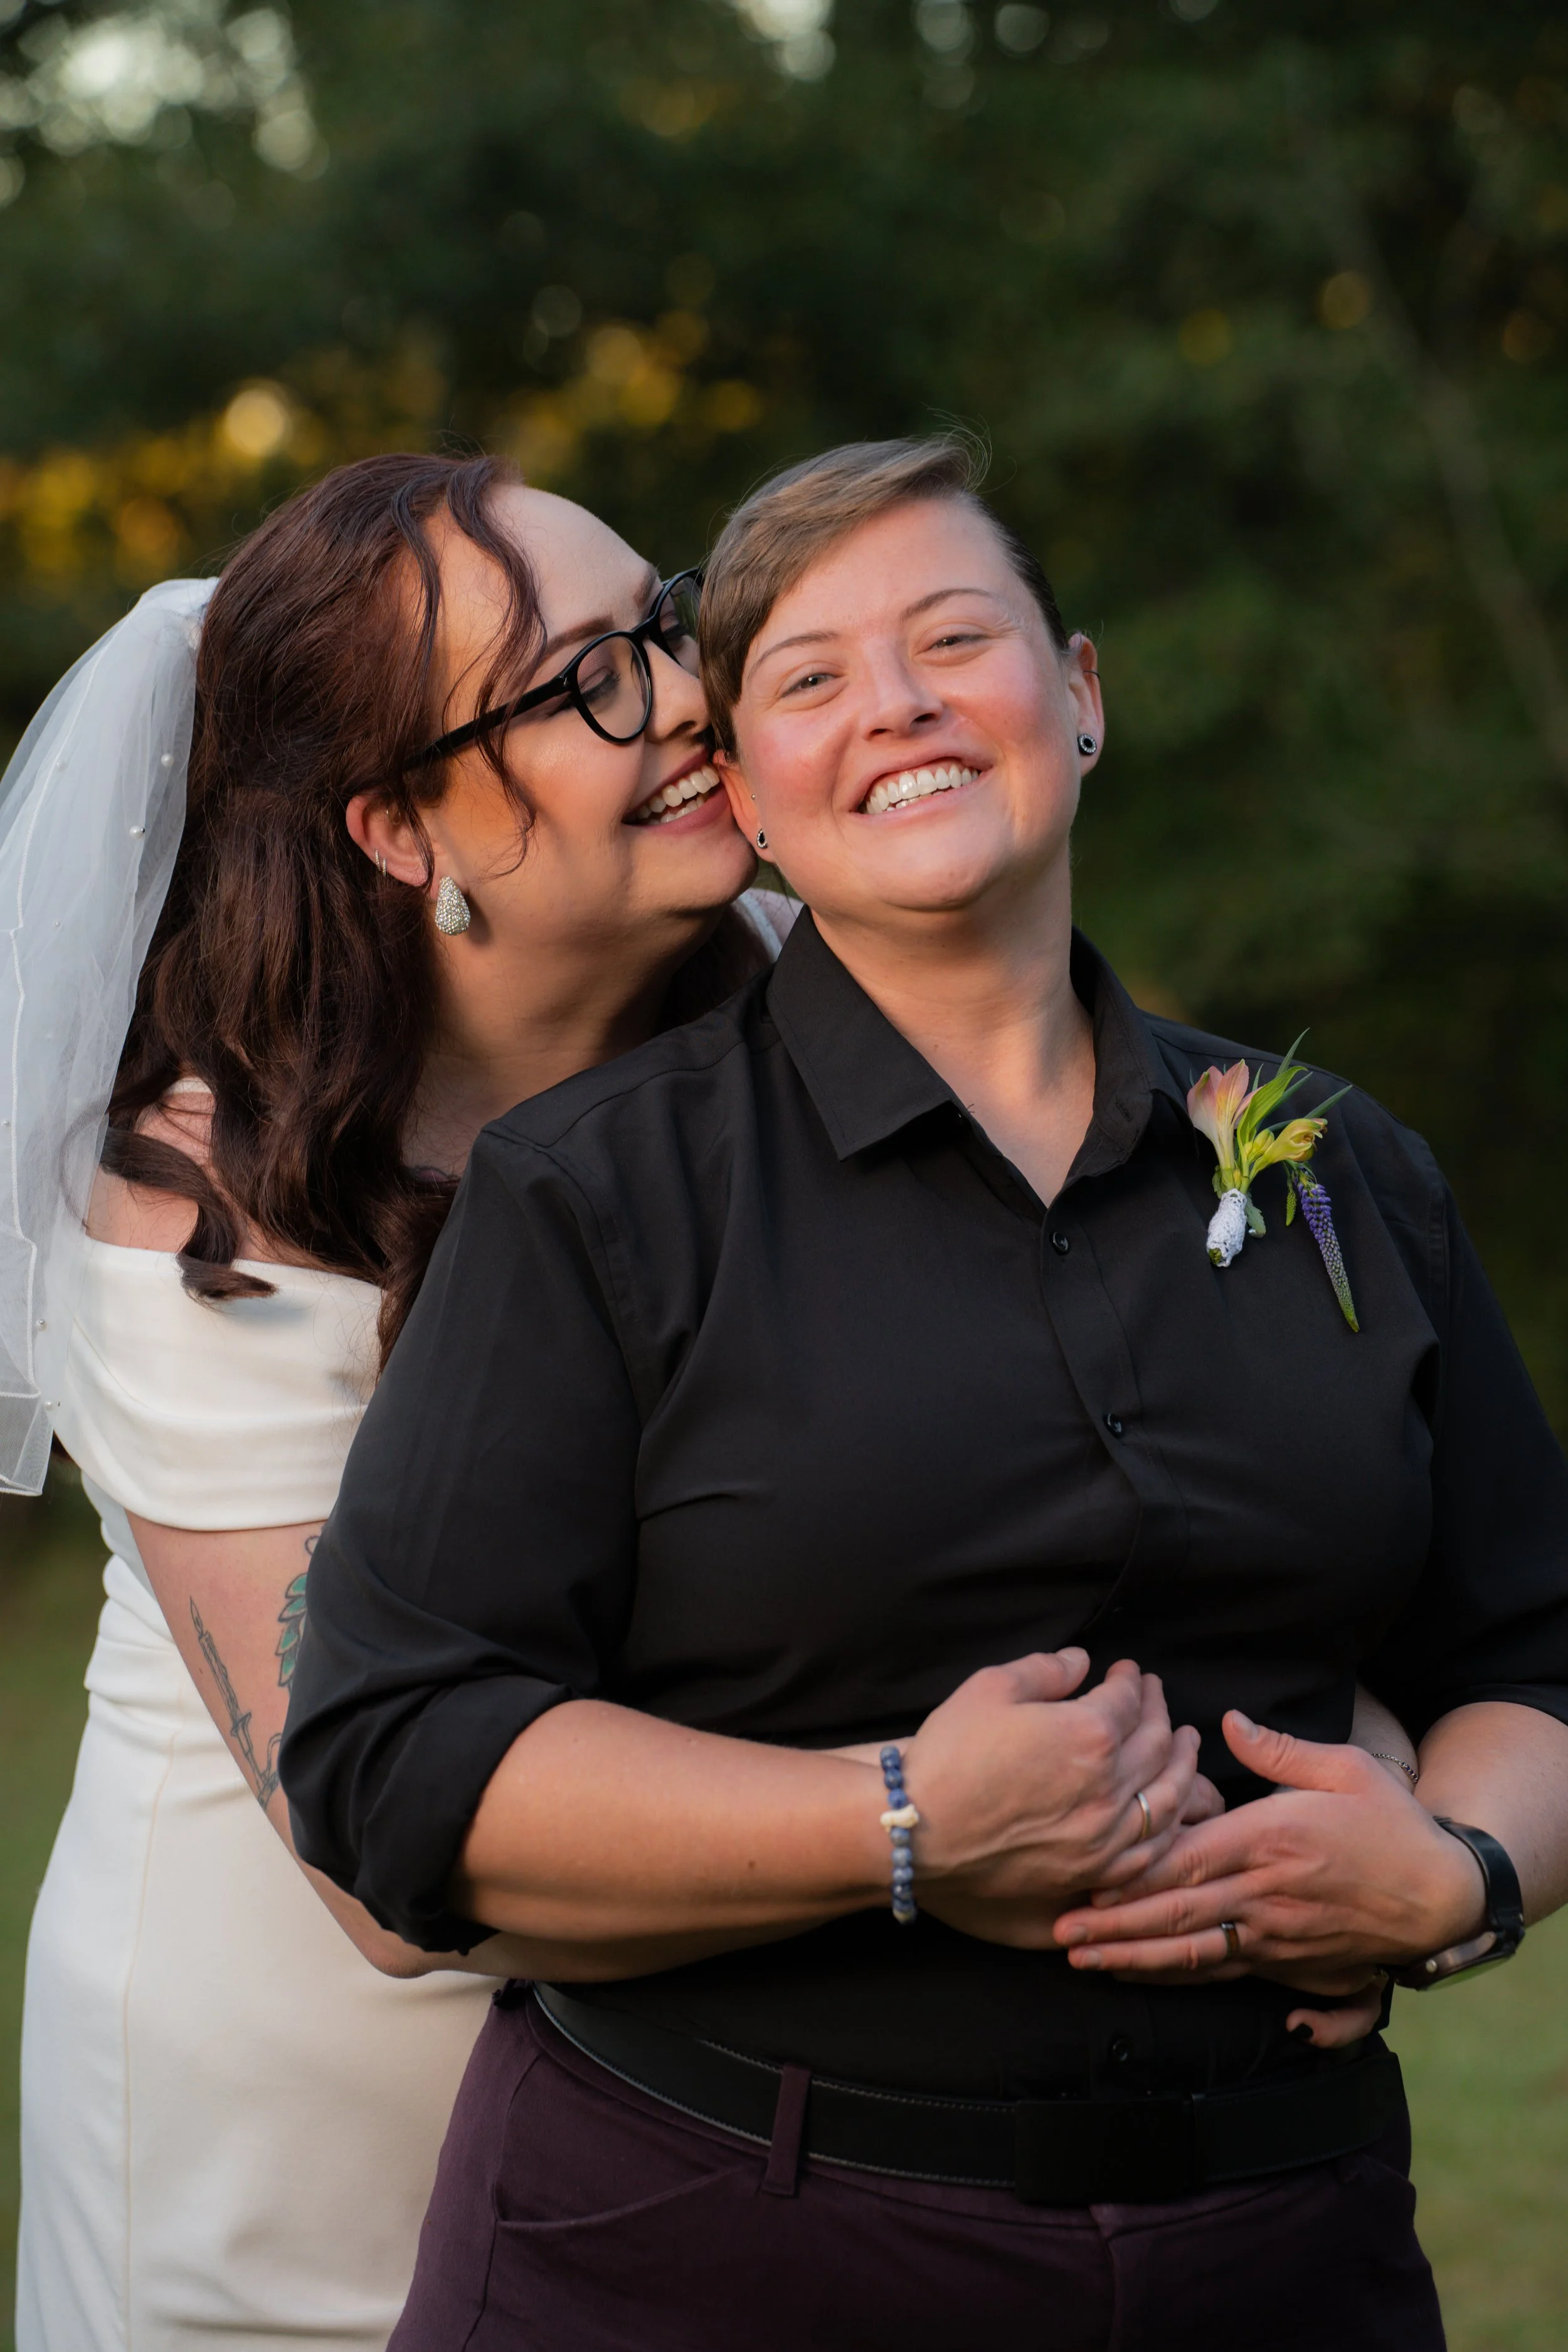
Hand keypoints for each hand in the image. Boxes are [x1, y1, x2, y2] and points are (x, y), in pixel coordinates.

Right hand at [902, 1651, 1201, 1947]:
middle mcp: (1108, 1788)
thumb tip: (1080, 1662)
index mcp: (1087, 1735)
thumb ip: (1045, 1668)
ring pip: (1168, 1799)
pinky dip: (1170, 1825)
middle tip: (1157, 1697)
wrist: (917, 1832)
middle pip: (1157, 1744)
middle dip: (1161, 1713)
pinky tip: (1170, 1811)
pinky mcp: (1094, 1874)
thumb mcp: (990, 1688)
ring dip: (1182, 1765)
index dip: (1132, 1680)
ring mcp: (1105, 1838)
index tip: (1128, 1671)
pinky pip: (1152, 1850)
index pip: (1128, 1700)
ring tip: (1184, 1746)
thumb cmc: (948, 1756)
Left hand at [1050, 1709, 1485, 1988]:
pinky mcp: (1285, 1964)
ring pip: (1192, 1953)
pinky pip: (1222, 1974)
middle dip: (1114, 1927)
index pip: (1187, 1860)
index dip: (1132, 1874)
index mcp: (1270, 1840)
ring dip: (1134, 1958)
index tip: (1085, 1878)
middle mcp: (1264, 1894)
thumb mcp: (1345, 1769)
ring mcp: (1273, 1935)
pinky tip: (1140, 1975)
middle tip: (1060, 1933)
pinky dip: (1176, 1977)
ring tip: (1083, 1961)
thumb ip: (1279, 1750)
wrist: (1440, 1896)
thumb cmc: (1391, 1824)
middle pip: (1176, 1914)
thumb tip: (1227, 1722)